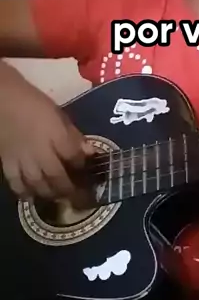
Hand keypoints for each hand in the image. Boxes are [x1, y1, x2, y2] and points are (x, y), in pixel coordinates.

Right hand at [0, 65, 94, 200]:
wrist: (3, 100)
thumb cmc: (34, 104)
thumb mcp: (59, 115)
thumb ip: (73, 135)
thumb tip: (89, 152)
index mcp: (57, 135)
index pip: (75, 158)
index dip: (83, 169)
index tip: (90, 175)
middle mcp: (41, 151)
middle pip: (57, 177)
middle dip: (69, 190)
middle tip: (78, 199)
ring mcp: (22, 159)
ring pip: (38, 184)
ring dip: (50, 194)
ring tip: (58, 197)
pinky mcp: (7, 162)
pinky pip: (16, 182)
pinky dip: (25, 192)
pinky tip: (32, 195)